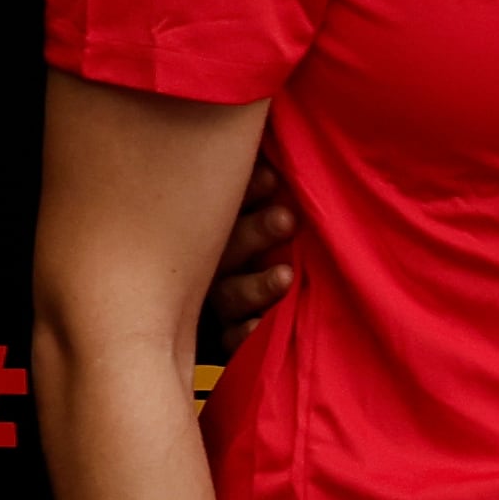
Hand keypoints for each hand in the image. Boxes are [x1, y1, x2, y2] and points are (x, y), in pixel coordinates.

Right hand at [206, 156, 295, 326]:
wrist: (218, 329)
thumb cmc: (260, 253)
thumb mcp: (253, 211)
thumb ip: (269, 184)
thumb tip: (289, 157)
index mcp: (218, 227)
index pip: (228, 203)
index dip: (248, 190)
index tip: (273, 176)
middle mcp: (209, 265)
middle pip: (228, 246)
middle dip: (257, 232)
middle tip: (286, 220)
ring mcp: (211, 305)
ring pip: (229, 294)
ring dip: (255, 286)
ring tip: (285, 277)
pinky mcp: (218, 341)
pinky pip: (229, 342)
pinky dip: (243, 335)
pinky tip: (256, 329)